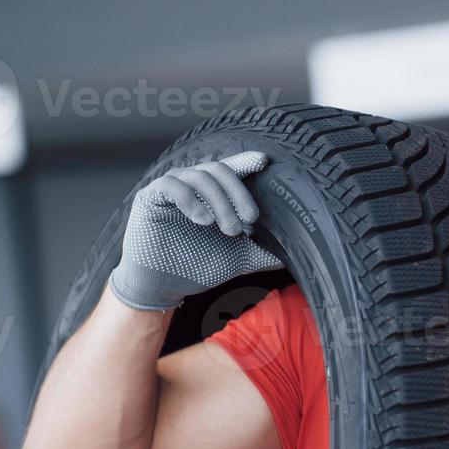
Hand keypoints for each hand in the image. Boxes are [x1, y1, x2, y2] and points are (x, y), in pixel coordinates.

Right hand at [108, 151, 282, 310]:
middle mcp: (192, 185)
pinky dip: (190, 199)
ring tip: (227, 228)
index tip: (264, 161)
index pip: (231, 170)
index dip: (246, 162)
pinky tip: (202, 219)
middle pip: (219, 170)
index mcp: (212, 194)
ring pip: (199, 176)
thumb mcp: (239, 258)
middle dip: (239, 193)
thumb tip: (297, 253)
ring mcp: (170, 187)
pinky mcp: (150, 197)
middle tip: (249, 221)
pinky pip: (171, 184)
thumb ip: (264, 251)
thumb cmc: (198, 266)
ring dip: (219, 201)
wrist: (163, 287)